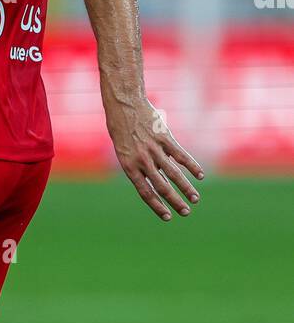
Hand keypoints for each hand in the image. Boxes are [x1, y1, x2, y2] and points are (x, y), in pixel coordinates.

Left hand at [105, 95, 203, 220]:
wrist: (123, 105)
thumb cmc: (122, 129)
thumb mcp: (125, 151)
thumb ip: (140, 165)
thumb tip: (158, 179)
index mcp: (129, 166)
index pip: (145, 192)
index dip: (157, 206)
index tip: (167, 217)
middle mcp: (142, 160)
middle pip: (161, 186)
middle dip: (175, 201)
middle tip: (186, 212)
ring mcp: (153, 149)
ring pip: (173, 173)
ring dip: (186, 187)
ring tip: (195, 199)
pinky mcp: (164, 138)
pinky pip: (180, 155)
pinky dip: (191, 165)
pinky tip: (200, 175)